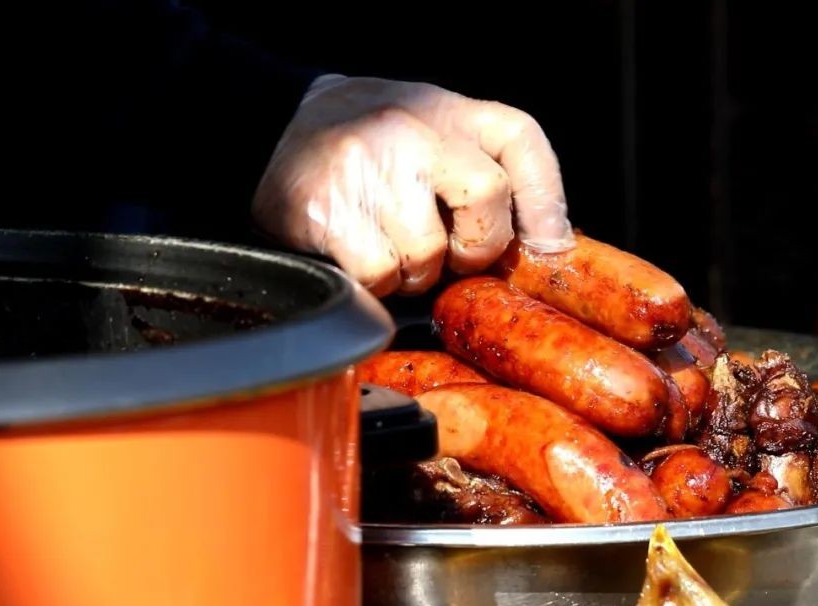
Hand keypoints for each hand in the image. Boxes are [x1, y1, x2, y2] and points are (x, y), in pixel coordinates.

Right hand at [252, 75, 573, 296]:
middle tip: (450, 251)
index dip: (545, 201)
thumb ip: (484, 174)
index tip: (547, 246)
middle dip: (477, 245)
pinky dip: (376, 282)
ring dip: (416, 271)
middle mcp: (412, 129)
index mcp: (448, 110)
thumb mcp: (432, 134)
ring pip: (428, 252)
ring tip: (390, 244)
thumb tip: (545, 246)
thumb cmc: (369, 143)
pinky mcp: (327, 209)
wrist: (270, 127)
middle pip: (488, 195)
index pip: (521, 141)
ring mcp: (369, 166)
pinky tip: (358, 253)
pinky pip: (380, 275)